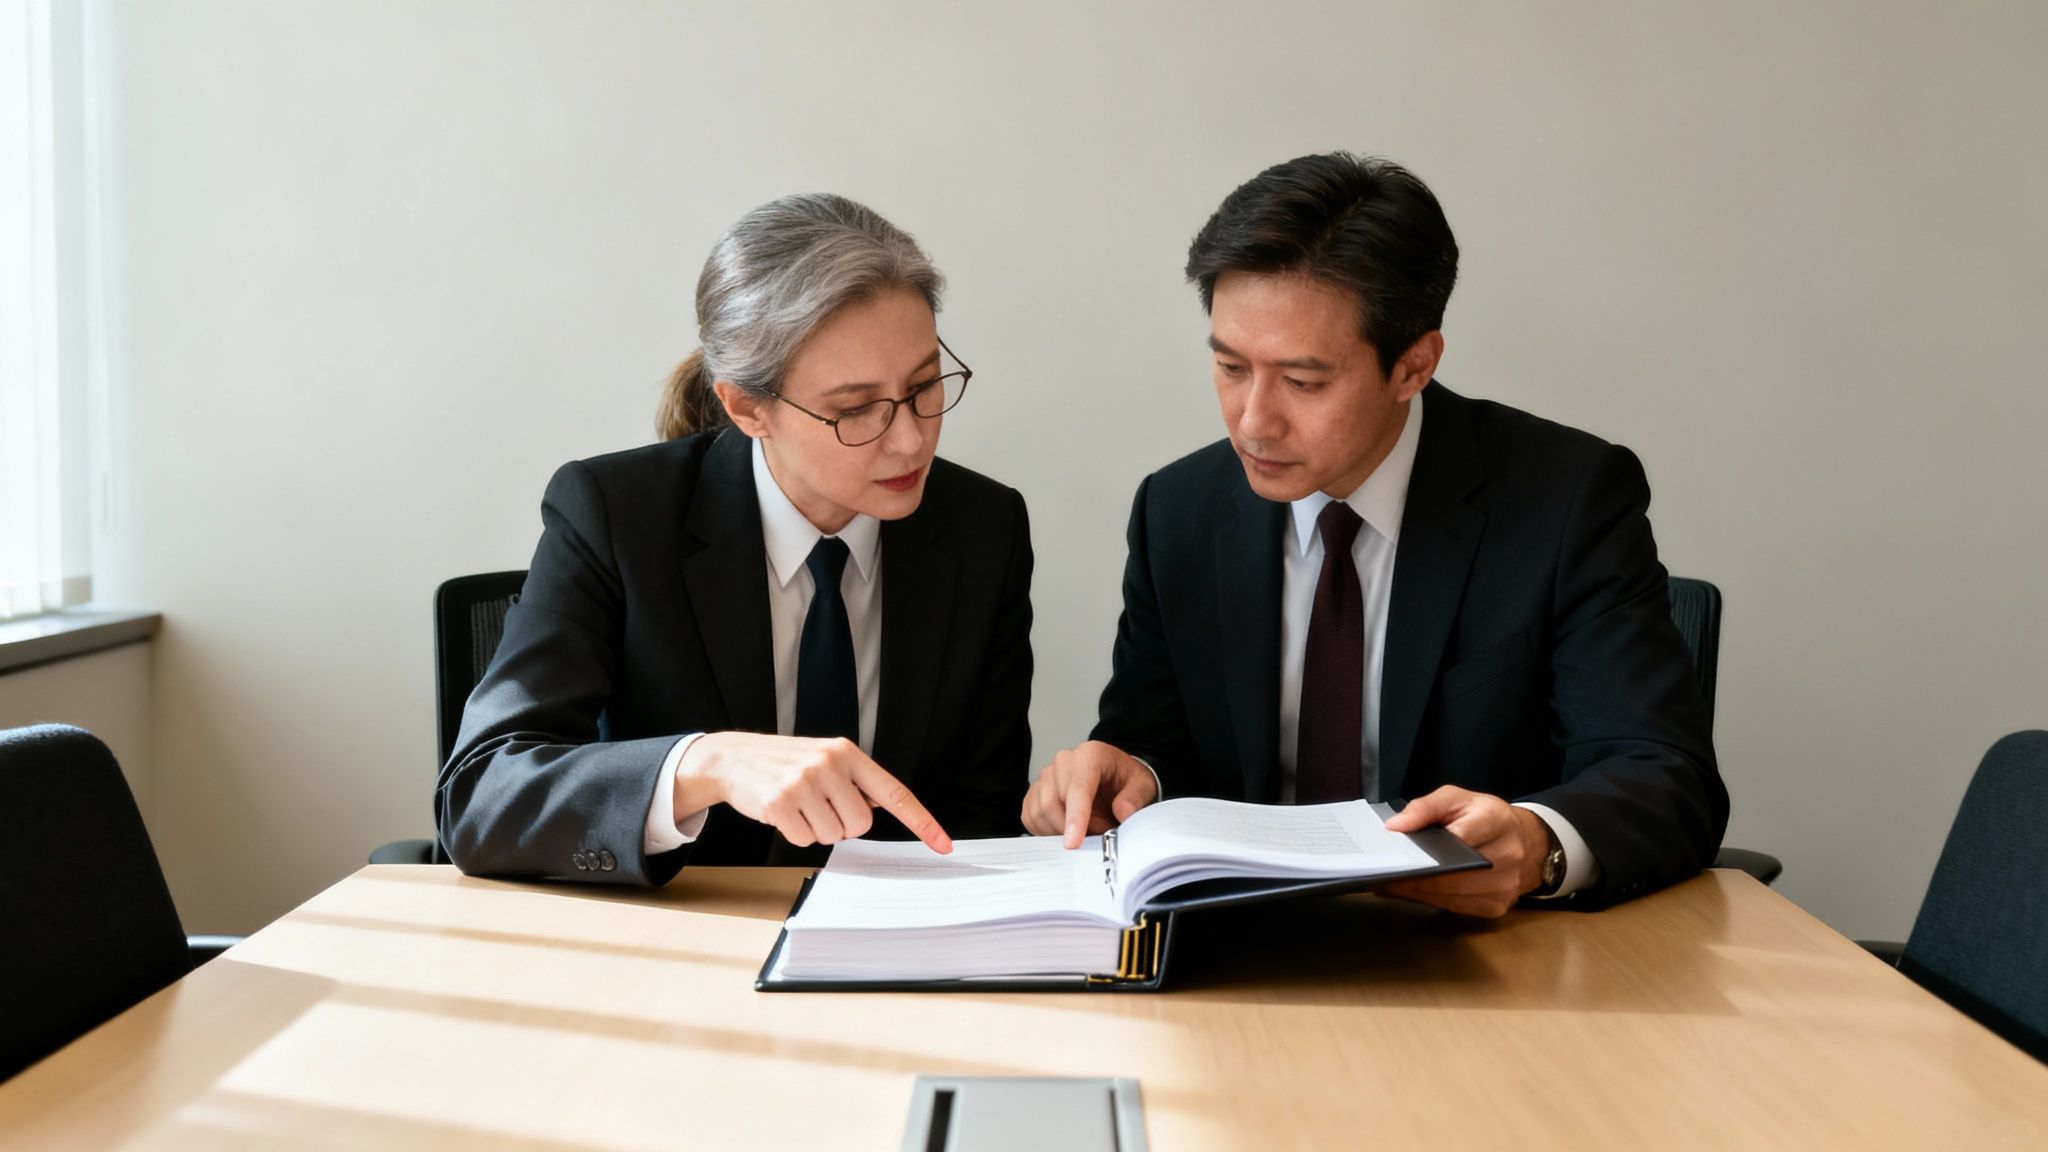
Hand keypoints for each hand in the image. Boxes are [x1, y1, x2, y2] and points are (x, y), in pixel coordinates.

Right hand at [675, 732, 951, 852]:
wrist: (734, 757)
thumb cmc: (786, 763)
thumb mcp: (826, 759)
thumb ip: (855, 783)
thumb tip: (877, 810)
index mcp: (847, 753)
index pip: (894, 793)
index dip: (921, 821)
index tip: (943, 844)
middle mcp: (829, 764)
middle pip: (860, 825)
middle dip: (842, 824)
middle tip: (818, 806)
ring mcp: (803, 783)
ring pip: (833, 836)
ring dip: (816, 829)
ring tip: (797, 805)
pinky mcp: (780, 802)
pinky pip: (803, 840)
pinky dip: (793, 833)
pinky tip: (782, 812)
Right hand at [1021, 740, 1158, 847]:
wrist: (1114, 776)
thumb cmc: (1124, 779)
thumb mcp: (1142, 785)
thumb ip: (1134, 799)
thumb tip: (1123, 814)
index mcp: (1090, 755)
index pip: (1077, 788)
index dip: (1075, 817)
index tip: (1073, 842)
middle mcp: (1063, 762)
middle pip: (1053, 803)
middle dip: (1073, 830)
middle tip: (1097, 837)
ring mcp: (1046, 777)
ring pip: (1040, 813)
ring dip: (1061, 832)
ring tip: (1085, 831)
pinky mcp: (1035, 793)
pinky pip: (1032, 818)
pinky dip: (1047, 832)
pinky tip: (1065, 830)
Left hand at [1379, 786, 1548, 917]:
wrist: (1524, 842)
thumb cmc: (1483, 817)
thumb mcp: (1455, 798)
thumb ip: (1424, 807)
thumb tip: (1396, 826)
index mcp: (1497, 821)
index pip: (1459, 838)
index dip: (1424, 852)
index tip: (1395, 857)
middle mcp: (1508, 855)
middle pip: (1452, 875)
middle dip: (1413, 878)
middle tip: (1381, 875)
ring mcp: (1505, 885)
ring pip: (1450, 896)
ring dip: (1416, 893)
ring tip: (1390, 883)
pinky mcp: (1496, 906)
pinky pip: (1455, 907)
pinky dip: (1430, 900)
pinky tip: (1411, 891)